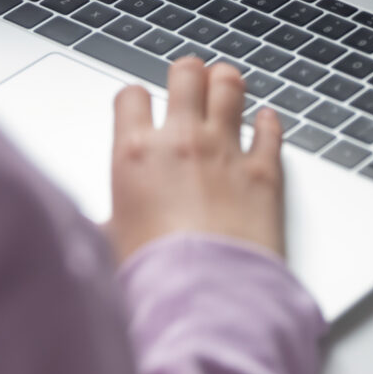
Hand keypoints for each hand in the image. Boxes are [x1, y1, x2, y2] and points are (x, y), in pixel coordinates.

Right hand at [106, 57, 285, 262]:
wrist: (204, 300)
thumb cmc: (154, 277)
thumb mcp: (111, 245)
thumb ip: (111, 223)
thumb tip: (101, 231)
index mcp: (135, 154)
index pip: (130, 96)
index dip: (137, 100)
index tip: (141, 109)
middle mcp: (180, 141)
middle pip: (186, 73)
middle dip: (188, 76)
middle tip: (190, 86)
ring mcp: (226, 150)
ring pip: (230, 84)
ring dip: (227, 84)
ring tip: (226, 90)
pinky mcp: (265, 170)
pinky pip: (271, 127)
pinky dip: (268, 122)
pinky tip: (264, 124)